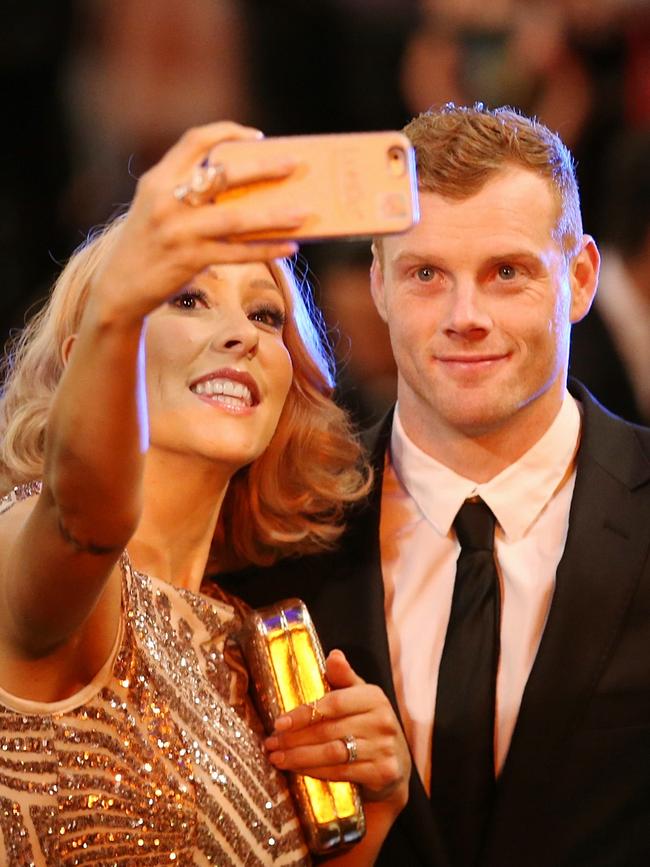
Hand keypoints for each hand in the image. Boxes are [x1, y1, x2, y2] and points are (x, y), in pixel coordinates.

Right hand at [87, 121, 308, 323]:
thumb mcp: (156, 208)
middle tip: (294, 164)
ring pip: (236, 219)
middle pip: (223, 175)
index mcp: (158, 180)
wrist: (119, 289)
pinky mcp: (190, 261)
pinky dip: (266, 250)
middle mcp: (167, 201)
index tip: (256, 137)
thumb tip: (246, 190)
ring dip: (274, 216)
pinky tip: (289, 247)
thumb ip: (187, 192)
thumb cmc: (147, 245)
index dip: (227, 132)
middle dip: (263, 168)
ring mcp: (179, 232)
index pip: (194, 142)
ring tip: (304, 213)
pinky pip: (238, 254)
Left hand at [264, 649, 410, 812]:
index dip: (304, 713)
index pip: (334, 703)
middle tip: (271, 743)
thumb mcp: (359, 696)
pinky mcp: (383, 773)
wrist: (397, 763)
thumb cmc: (369, 723)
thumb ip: (344, 677)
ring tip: (277, 758)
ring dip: (300, 757)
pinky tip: (298, 770)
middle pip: (329, 731)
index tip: (279, 723)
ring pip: (332, 754)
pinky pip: (341, 773)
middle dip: (294, 739)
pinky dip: (315, 772)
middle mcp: (382, 721)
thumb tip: (334, 654)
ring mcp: (384, 748)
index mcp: (374, 697)